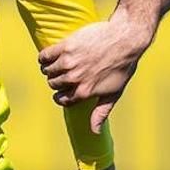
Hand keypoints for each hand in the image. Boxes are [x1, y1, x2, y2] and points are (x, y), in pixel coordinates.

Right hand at [38, 13, 148, 132]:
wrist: (125, 38)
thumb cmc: (123, 65)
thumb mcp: (114, 92)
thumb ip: (101, 112)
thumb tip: (95, 132)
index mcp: (84, 92)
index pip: (60, 99)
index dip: (61, 95)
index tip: (63, 89)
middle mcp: (74, 79)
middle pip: (53, 84)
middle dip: (56, 81)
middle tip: (64, 73)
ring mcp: (69, 62)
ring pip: (48, 70)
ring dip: (50, 68)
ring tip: (56, 64)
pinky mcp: (65, 46)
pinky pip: (44, 56)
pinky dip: (44, 57)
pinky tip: (49, 56)